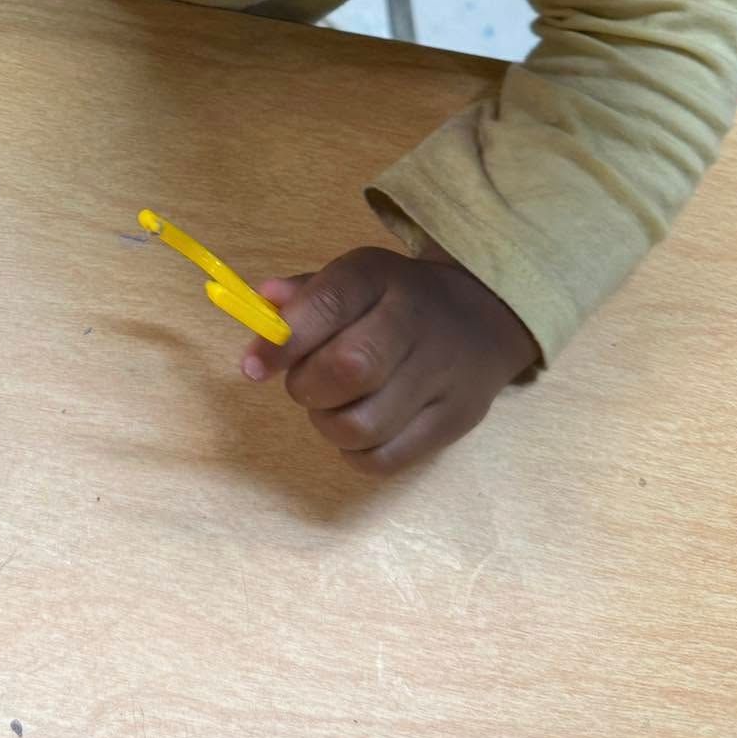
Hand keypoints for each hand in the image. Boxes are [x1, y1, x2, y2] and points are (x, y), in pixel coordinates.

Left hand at [241, 244, 538, 475]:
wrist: (485, 316)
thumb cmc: (396, 300)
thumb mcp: (355, 278)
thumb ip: (306, 295)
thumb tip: (262, 305)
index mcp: (380, 277)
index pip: (329, 304)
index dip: (283, 341)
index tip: (252, 368)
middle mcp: (416, 321)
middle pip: (350, 368)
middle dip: (307, 386)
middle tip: (305, 383)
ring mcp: (441, 376)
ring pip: (363, 425)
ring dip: (329, 424)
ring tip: (334, 405)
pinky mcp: (454, 421)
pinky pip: (386, 459)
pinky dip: (356, 453)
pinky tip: (358, 429)